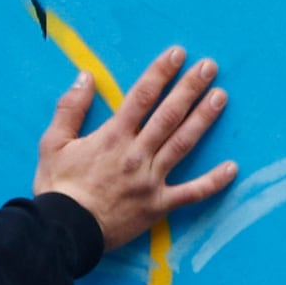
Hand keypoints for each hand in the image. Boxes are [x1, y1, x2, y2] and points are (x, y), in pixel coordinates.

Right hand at [32, 48, 237, 252]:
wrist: (63, 231)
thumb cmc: (57, 187)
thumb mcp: (52, 142)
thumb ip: (70, 108)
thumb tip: (85, 76)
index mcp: (112, 136)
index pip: (141, 96)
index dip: (161, 72)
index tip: (178, 54)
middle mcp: (136, 154)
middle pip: (169, 115)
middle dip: (190, 88)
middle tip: (210, 66)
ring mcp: (151, 180)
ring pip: (183, 144)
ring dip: (204, 119)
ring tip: (221, 97)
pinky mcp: (159, 205)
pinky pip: (191, 193)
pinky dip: (213, 182)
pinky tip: (232, 167)